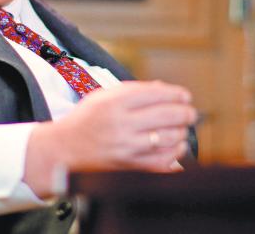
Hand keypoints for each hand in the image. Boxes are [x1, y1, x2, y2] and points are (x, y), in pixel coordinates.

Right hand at [24, 81, 196, 196]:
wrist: (65, 149)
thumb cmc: (86, 119)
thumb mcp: (103, 96)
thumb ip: (134, 90)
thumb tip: (165, 89)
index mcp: (114, 103)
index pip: (155, 94)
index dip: (176, 94)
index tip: (185, 96)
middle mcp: (121, 124)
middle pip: (166, 115)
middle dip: (185, 113)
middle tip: (190, 113)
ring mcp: (126, 147)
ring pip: (168, 138)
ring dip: (182, 132)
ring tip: (183, 128)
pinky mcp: (129, 165)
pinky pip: (162, 161)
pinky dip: (176, 153)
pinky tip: (178, 146)